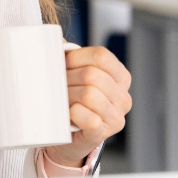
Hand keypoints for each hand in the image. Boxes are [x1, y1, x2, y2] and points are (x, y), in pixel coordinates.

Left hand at [45, 46, 131, 167]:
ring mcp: (116, 117)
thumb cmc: (70, 101)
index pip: (101, 56)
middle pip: (92, 75)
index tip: (63, 65)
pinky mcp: (102, 134)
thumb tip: (55, 41)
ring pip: (90, 95)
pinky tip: (69, 114)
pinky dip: (74, 114)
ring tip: (61, 101)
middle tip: (57, 86)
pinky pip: (89, 119)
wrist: (64, 136)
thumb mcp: (72, 75)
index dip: (76, 57)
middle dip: (68, 79)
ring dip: (67, 96)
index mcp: (120, 78)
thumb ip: (67, 56)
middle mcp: (123, 98)